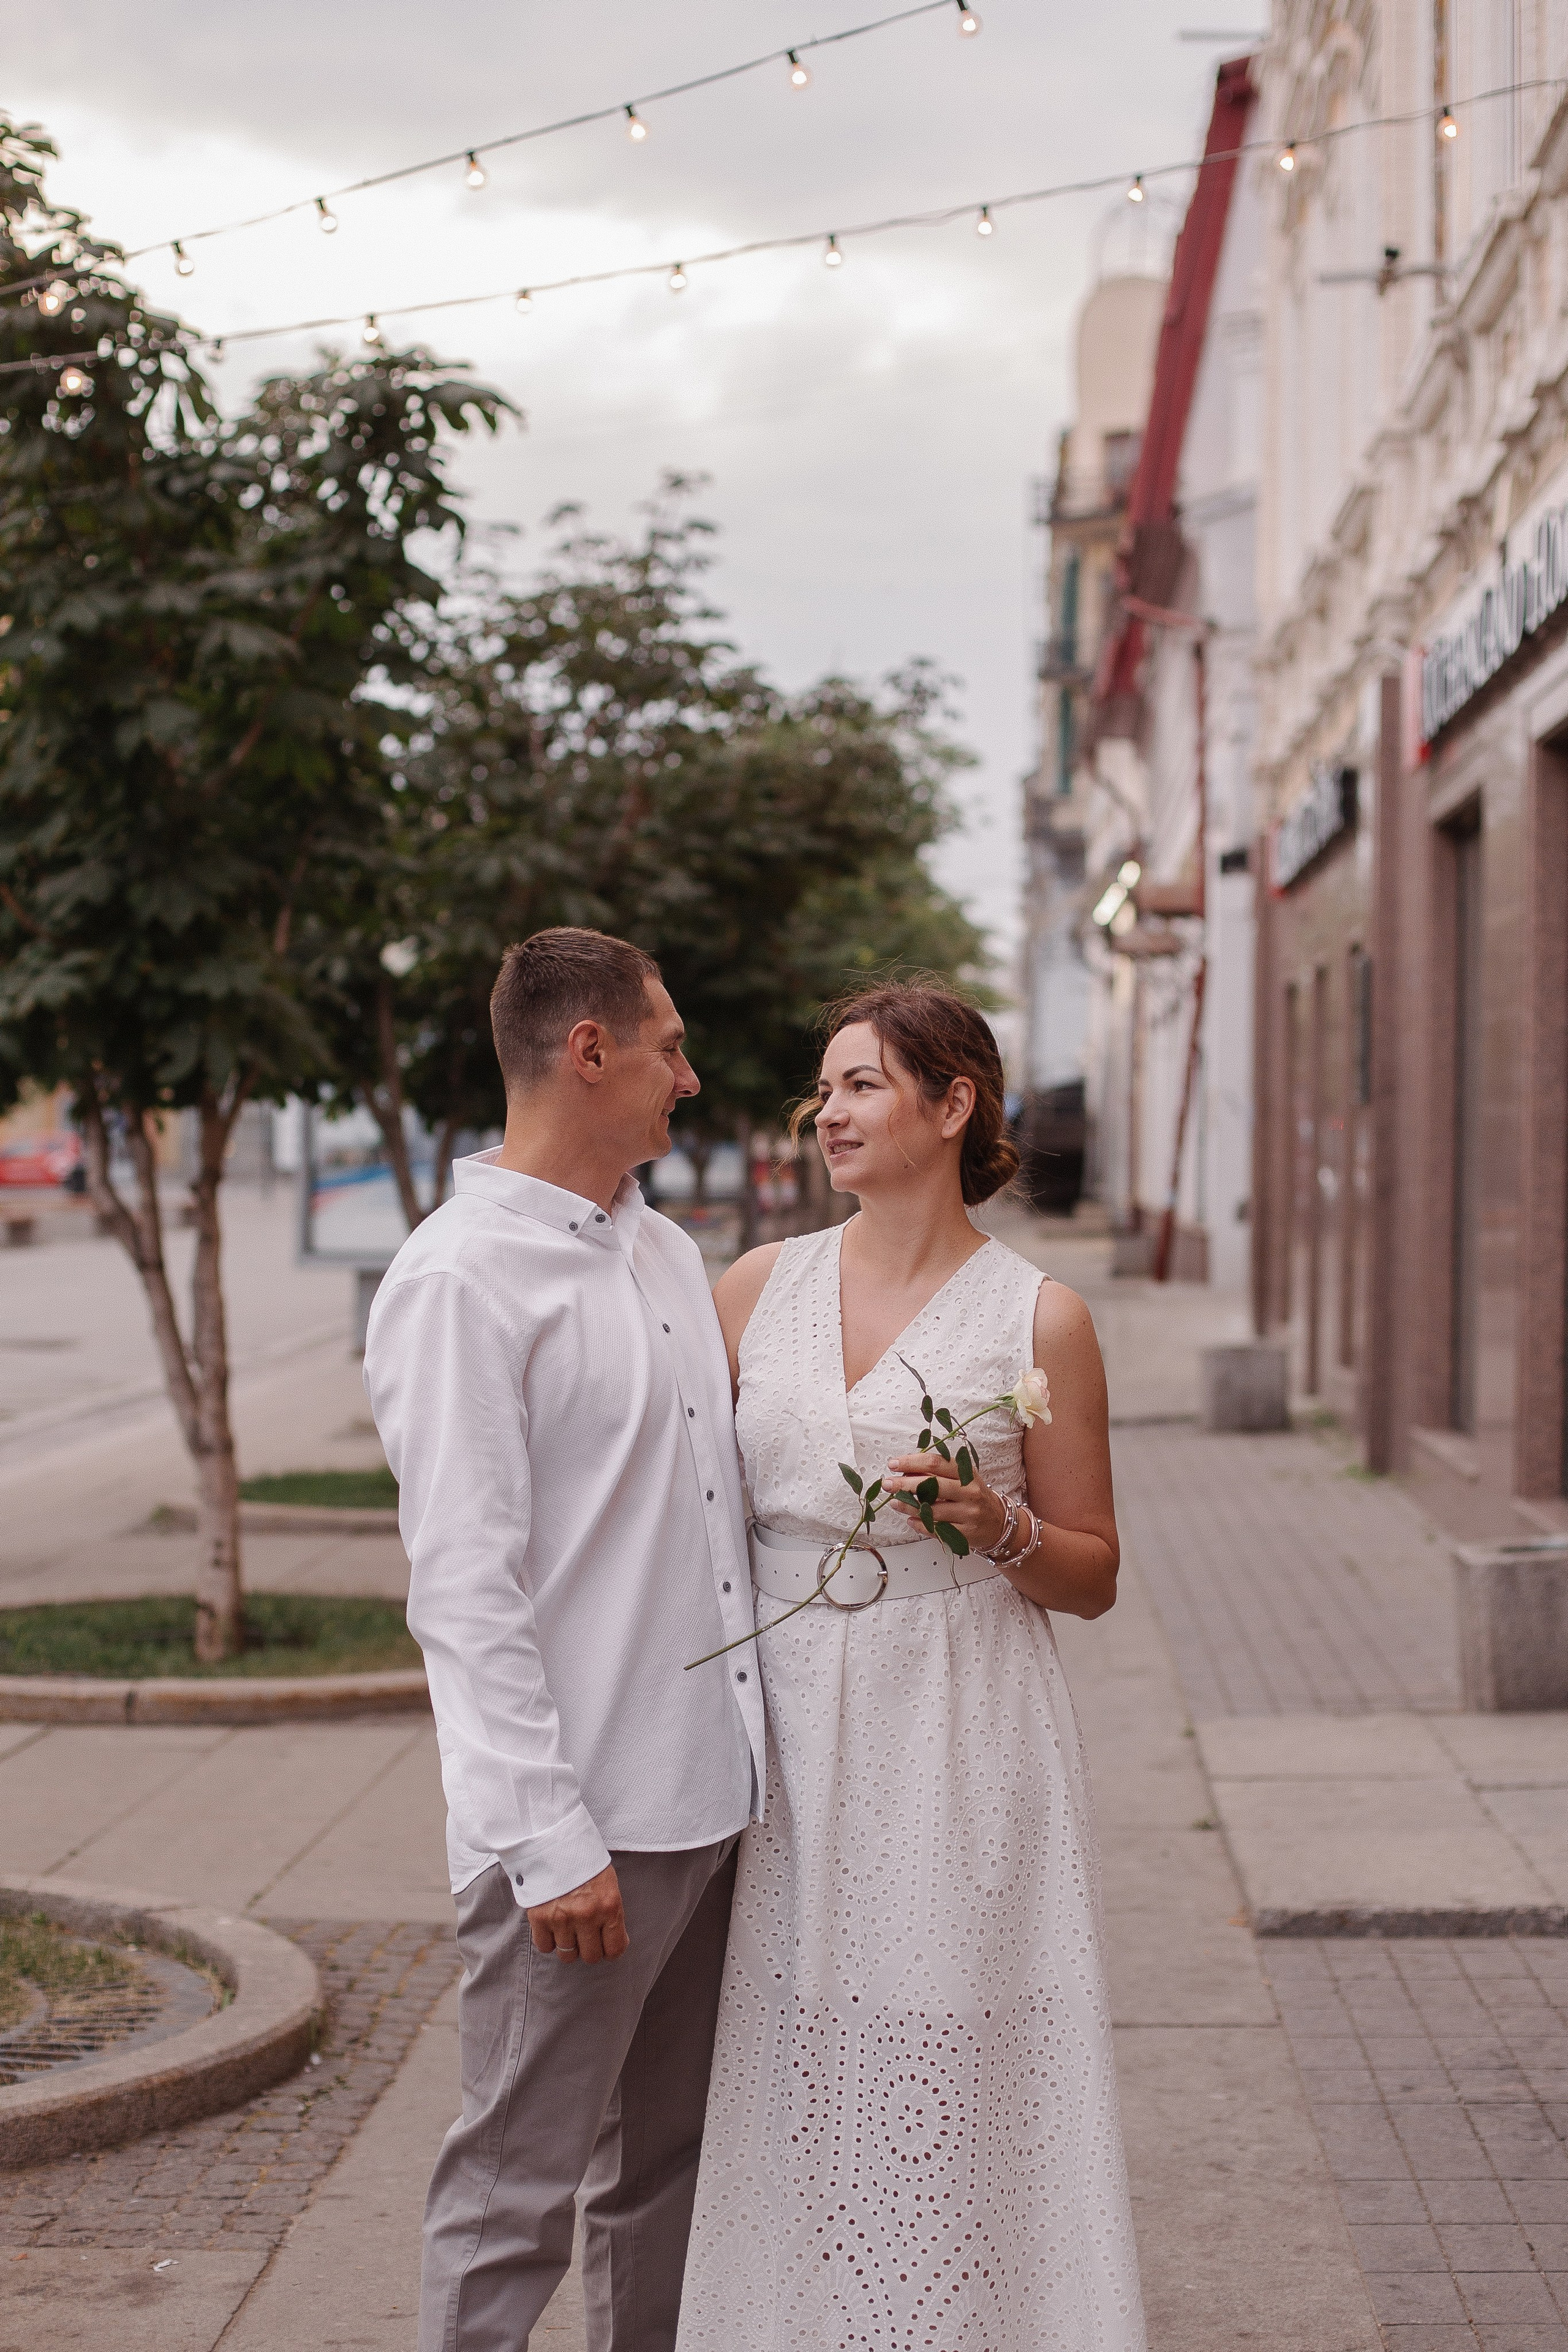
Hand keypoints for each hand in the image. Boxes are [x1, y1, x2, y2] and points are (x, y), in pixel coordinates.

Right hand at [526, 1864, 628, 1963]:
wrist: (555, 1840)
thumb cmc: (585, 1860)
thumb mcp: (608, 1883)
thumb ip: (610, 1912)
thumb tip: (613, 1939)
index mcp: (609, 1906)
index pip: (615, 1949)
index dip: (611, 1950)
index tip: (606, 1945)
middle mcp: (587, 1916)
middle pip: (591, 1956)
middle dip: (589, 1949)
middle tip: (586, 1936)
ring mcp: (562, 1918)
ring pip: (567, 1955)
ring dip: (568, 1946)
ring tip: (568, 1930)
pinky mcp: (540, 1917)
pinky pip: (545, 1946)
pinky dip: (548, 1940)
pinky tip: (552, 1927)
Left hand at [884, 1451, 1008, 1553]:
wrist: (998, 1522)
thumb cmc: (973, 1496)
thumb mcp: (962, 1478)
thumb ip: (938, 1473)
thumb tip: (905, 1470)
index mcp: (966, 1473)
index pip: (935, 1463)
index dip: (911, 1462)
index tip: (893, 1464)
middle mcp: (969, 1491)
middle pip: (932, 1485)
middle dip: (904, 1484)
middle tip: (887, 1484)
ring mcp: (969, 1513)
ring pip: (932, 1510)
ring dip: (909, 1507)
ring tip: (895, 1503)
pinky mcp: (967, 1533)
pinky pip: (938, 1530)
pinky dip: (921, 1525)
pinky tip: (911, 1520)